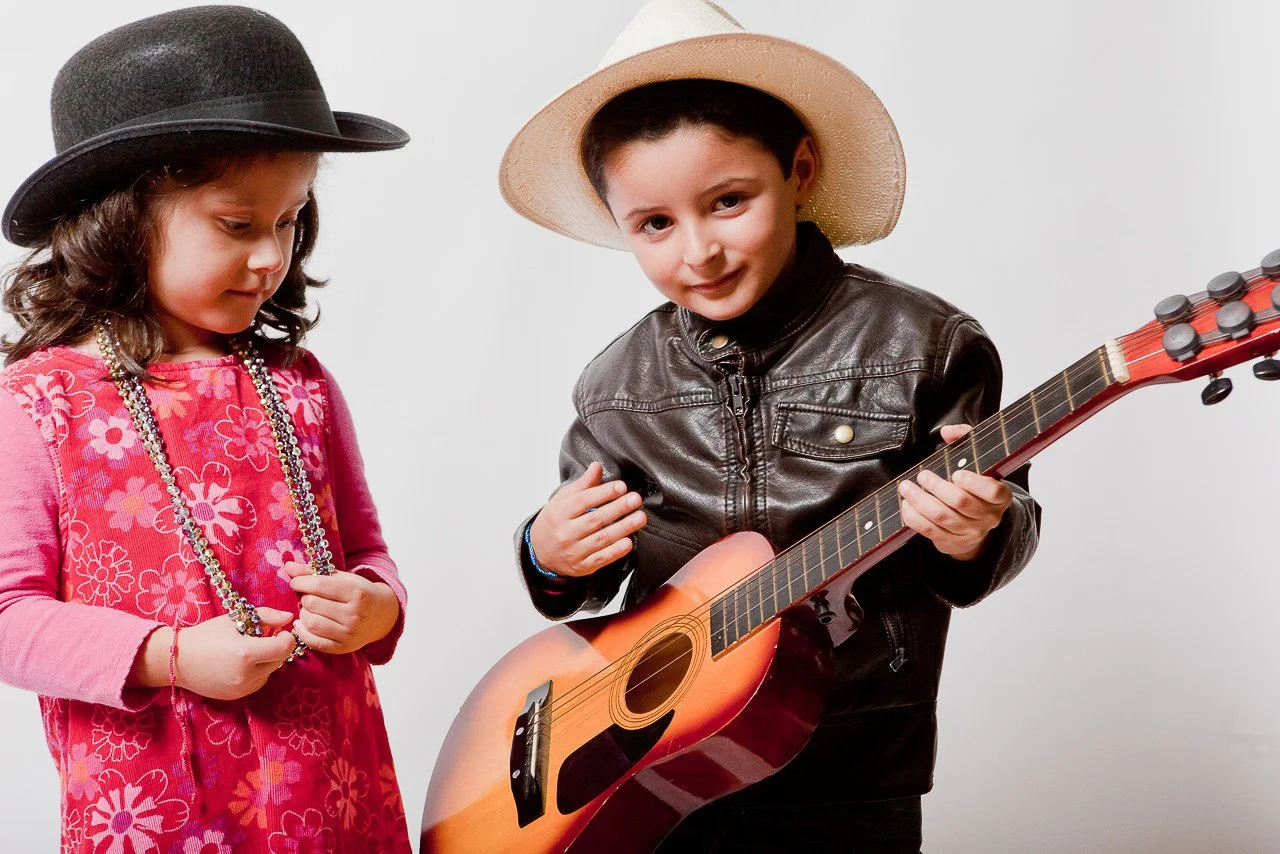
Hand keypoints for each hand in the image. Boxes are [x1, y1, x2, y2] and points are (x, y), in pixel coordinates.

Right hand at [130, 607, 297, 699]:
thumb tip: (289, 618)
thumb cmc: (206, 635)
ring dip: (267, 660)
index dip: (285, 637)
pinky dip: (257, 672)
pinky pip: (258, 682)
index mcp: (246, 654)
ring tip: (248, 649)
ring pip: (270, 672)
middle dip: (275, 647)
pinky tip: (241, 663)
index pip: (284, 648)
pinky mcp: (236, 697)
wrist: (177, 660)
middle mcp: (246, 676)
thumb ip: (266, 616)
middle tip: (260, 637)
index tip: (277, 630)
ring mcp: (241, 690)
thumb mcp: (234, 619)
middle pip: (279, 660)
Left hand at [285, 563, 399, 654]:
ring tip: (308, 610)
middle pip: (312, 604)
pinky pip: (314, 641)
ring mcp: (349, 633)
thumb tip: (288, 566)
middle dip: (305, 598)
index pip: (319, 585)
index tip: (296, 582)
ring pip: (311, 623)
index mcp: (357, 593)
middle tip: (308, 596)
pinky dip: (303, 631)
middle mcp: (354, 615)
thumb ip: (315, 572)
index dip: (301, 582)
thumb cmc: (360, 593)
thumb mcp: (343, 578)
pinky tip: (304, 623)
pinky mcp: (343, 648)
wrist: (383, 615)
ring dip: (303, 614)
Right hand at [528, 461, 646, 577]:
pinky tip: (629, 542)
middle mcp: (565, 533)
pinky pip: (601, 559)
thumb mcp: (562, 500)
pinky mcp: (582, 566)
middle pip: (594, 519)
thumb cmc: (554, 521)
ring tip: (640, 517)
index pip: (583, 501)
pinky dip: (616, 551)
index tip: (621, 486)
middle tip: (635, 499)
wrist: (540, 552)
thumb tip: (597, 466)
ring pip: (601, 539)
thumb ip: (582, 484)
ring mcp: (574, 551)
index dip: (603, 493)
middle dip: (618, 508)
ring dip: (623, 528)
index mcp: (558, 513)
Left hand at [898, 424, 1012, 560]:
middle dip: (936, 487)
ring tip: (906, 487)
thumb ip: (965, 438)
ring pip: (942, 517)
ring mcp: (971, 532)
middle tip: (922, 476)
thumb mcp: (976, 459)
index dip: (974, 483)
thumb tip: (947, 432)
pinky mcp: (953, 542)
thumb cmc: (973, 484)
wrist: (974, 522)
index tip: (956, 474)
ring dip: (920, 501)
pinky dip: (914, 517)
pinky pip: (930, 531)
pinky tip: (907, 505)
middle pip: (961, 502)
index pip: (993, 492)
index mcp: (1000, 496)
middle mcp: (989, 516)